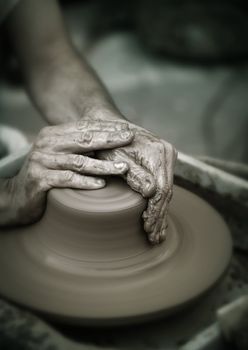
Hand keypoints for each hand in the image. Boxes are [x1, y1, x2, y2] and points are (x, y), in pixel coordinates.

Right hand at [0, 120, 132, 225]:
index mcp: (52, 135)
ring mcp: (42, 161)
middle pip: (83, 140)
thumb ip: (77, 147)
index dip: (106, 128)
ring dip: (103, 165)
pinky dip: (85, 182)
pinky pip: (67, 179)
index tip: (126, 129)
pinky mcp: (39, 180)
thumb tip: (109, 141)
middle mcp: (46, 144)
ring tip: (122, 167)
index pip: (83, 128)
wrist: (16, 195)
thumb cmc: (45, 175)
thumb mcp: (59, 156)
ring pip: (78, 161)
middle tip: (129, 139)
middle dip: (109, 139)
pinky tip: (101, 184)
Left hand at [98, 122, 176, 243]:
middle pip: (166, 192)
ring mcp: (166, 157)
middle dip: (159, 216)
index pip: (161, 189)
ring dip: (160, 213)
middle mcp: (167, 153)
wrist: (108, 126)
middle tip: (154, 238)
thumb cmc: (107, 143)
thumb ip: (134, 174)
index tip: (148, 228)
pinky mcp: (161, 162)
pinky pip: (163, 185)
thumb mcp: (115, 159)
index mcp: (158, 152)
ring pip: (165, 191)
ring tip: (157, 234)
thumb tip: (151, 192)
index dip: (155, 211)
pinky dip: (159, 203)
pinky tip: (157, 217)